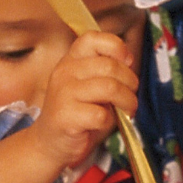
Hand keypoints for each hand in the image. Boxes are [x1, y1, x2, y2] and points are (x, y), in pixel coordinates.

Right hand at [30, 30, 138, 169]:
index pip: (92, 39)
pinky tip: (104, 123)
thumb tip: (129, 61)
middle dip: (130, 81)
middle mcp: (65, 72)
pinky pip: (101, 114)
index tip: (127, 62)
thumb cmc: (78, 113)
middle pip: (110, 66)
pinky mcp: (66, 116)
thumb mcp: (91, 86)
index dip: (116, 47)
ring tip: (128, 110)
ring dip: (127, 101)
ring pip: (110, 88)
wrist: (51, 143)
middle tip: (132, 95)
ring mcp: (64, 93)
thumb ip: (107, 71)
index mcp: (71, 60)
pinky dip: (110, 121)